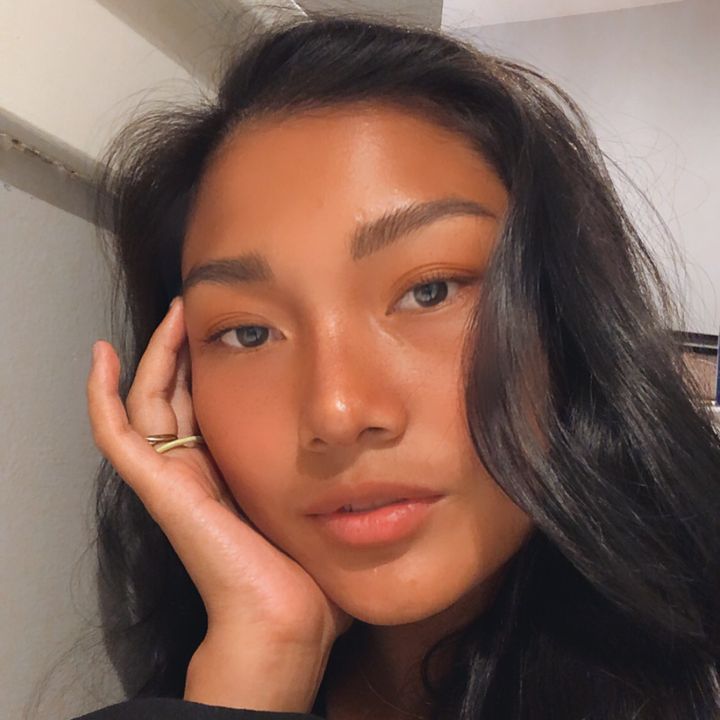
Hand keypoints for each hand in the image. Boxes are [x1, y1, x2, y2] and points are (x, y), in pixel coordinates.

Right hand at [86, 297, 352, 709]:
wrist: (288, 617)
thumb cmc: (307, 565)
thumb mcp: (315, 495)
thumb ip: (326, 465)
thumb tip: (361, 430)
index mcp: (228, 471)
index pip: (207, 403)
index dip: (208, 363)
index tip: (227, 323)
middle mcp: (196, 471)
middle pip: (176, 395)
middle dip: (182, 348)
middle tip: (193, 306)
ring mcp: (173, 480)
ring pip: (147, 403)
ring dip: (153, 355)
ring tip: (171, 313)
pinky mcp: (160, 490)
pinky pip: (116, 436)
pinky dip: (101, 397)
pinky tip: (101, 357)